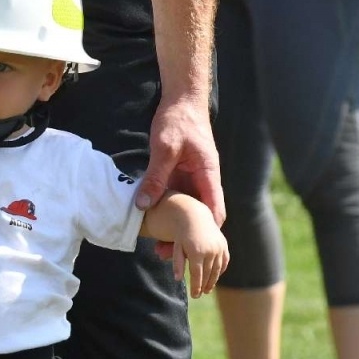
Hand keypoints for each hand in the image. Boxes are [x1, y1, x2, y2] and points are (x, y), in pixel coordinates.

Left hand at [136, 95, 223, 258]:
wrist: (181, 100)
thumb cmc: (178, 120)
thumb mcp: (164, 148)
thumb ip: (155, 176)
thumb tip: (144, 206)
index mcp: (208, 174)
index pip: (215, 209)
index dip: (209, 232)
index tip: (198, 251)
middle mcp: (204, 180)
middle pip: (203, 217)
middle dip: (191, 239)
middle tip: (172, 258)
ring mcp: (193, 179)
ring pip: (189, 212)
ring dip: (178, 230)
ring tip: (161, 251)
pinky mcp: (181, 177)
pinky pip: (177, 201)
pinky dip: (168, 215)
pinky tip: (155, 228)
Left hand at [169, 202, 229, 297]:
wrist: (195, 218)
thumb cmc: (183, 235)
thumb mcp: (177, 248)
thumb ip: (177, 264)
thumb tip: (178, 279)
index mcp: (196, 252)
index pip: (197, 275)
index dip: (196, 287)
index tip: (194, 296)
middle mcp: (209, 250)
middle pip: (208, 274)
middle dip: (204, 286)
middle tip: (200, 294)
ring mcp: (218, 248)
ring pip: (217, 269)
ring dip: (213, 281)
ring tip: (207, 289)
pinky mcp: (224, 245)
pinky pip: (224, 261)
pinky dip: (221, 270)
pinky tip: (215, 277)